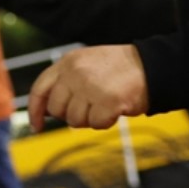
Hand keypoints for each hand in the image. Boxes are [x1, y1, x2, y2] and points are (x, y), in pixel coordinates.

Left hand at [27, 44, 148, 129]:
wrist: (153, 65)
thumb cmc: (120, 69)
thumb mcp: (86, 65)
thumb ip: (65, 82)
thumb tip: (46, 111)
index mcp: (67, 62)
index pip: (39, 89)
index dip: (35, 110)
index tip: (36, 125)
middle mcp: (75, 73)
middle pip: (57, 109)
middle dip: (72, 114)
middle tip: (91, 107)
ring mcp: (90, 86)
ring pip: (75, 120)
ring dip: (91, 118)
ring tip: (105, 103)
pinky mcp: (106, 101)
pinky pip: (96, 124)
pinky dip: (106, 121)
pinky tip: (115, 108)